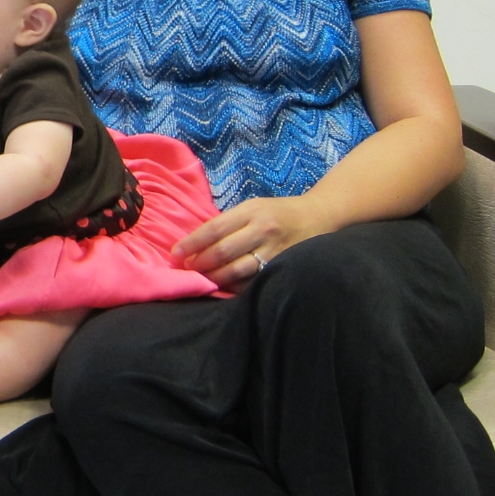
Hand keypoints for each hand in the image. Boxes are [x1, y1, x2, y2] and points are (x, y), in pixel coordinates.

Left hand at [170, 195, 331, 287]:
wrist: (318, 216)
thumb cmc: (278, 212)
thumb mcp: (253, 207)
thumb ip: (229, 222)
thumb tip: (196, 243)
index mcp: (251, 211)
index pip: (214, 229)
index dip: (192, 243)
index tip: (176, 254)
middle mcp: (262, 229)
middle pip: (223, 251)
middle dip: (201, 263)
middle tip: (187, 269)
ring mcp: (275, 250)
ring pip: (238, 270)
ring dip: (216, 277)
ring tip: (203, 279)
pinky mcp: (283, 265)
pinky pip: (255, 281)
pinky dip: (236, 286)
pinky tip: (224, 287)